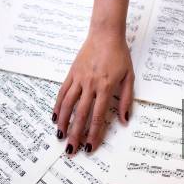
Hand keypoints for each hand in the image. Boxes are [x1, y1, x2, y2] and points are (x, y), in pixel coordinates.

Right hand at [53, 32, 132, 154]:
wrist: (105, 34)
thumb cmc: (119, 55)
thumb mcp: (129, 77)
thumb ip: (126, 99)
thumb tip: (124, 120)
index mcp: (106, 87)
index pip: (98, 116)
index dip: (93, 134)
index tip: (90, 147)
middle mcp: (91, 85)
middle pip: (81, 114)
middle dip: (75, 134)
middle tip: (71, 150)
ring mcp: (79, 78)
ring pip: (68, 104)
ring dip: (63, 122)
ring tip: (59, 136)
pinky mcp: (71, 73)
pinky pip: (62, 92)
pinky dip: (57, 105)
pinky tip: (54, 117)